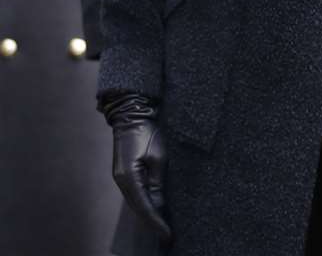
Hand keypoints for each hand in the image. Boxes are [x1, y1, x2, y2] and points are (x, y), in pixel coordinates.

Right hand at [102, 92, 172, 242]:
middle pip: (138, 208)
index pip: (145, 207)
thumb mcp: (159, 157)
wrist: (133, 115)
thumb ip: (158, 182)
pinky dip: (145, 203)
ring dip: (149, 214)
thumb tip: (159, 204)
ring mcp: (122, 177)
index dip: (156, 223)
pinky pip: (136, 194)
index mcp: (129, 178)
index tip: (167, 235)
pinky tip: (155, 209)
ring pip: (136, 202)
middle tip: (167, 237)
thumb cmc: (148, 132)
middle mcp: (123, 181)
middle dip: (152, 223)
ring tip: (163, 228)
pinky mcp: (126, 173)